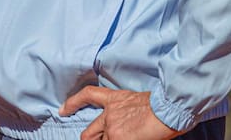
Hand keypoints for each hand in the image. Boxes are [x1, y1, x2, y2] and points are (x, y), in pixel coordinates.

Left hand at [59, 86, 181, 139]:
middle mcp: (109, 114)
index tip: (62, 109)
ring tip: (130, 136)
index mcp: (116, 99)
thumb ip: (124, 113)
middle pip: (88, 134)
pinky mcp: (117, 139)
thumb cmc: (161, 106)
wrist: (168, 109)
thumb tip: (125, 127)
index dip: (72, 103)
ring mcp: (112, 129)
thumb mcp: (138, 103)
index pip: (88, 95)